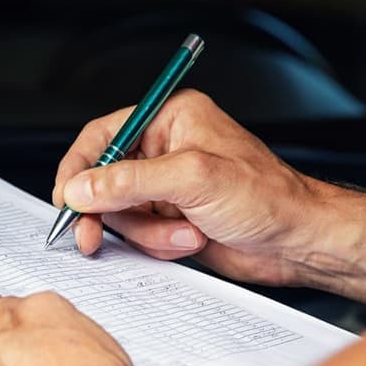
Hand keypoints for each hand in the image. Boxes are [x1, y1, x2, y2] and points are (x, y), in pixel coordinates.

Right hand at [55, 90, 336, 287]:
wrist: (298, 242)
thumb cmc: (267, 198)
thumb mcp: (193, 180)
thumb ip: (130, 181)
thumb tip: (81, 188)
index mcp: (171, 120)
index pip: (103, 136)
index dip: (79, 169)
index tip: (67, 199)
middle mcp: (166, 150)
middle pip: (105, 180)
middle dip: (109, 212)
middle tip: (92, 236)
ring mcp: (168, 188)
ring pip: (121, 214)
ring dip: (147, 233)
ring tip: (185, 234)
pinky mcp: (172, 219)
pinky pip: (140, 235)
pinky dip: (158, 245)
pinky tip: (191, 241)